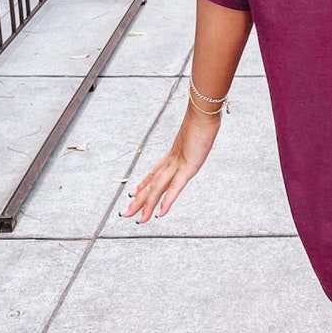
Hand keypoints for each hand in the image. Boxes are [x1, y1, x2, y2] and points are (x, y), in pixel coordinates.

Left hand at [120, 103, 220, 223]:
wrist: (204, 113)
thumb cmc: (204, 119)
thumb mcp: (198, 131)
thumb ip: (196, 135)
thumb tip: (199, 130)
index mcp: (174, 153)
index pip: (154, 172)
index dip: (143, 184)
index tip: (133, 193)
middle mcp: (172, 160)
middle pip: (152, 183)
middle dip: (139, 200)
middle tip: (127, 213)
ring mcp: (179, 164)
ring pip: (158, 188)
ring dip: (148, 205)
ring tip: (140, 219)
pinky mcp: (188, 168)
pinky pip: (175, 188)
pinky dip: (167, 201)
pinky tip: (160, 213)